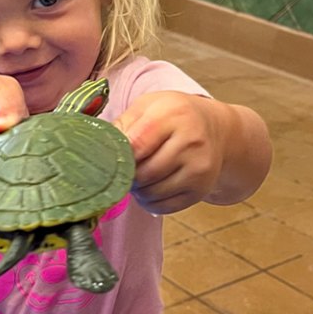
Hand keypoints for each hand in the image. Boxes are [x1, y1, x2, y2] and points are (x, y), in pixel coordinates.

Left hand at [114, 91, 223, 214]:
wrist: (215, 129)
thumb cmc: (174, 116)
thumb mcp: (148, 106)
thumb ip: (122, 125)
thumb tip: (97, 151)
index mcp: (173, 115)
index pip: (136, 145)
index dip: (118, 157)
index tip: (110, 159)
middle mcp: (191, 141)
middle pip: (143, 173)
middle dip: (126, 176)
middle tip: (122, 169)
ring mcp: (199, 168)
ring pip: (152, 193)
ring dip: (137, 190)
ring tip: (137, 176)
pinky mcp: (201, 189)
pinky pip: (163, 206)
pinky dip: (149, 201)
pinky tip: (151, 186)